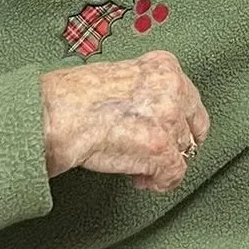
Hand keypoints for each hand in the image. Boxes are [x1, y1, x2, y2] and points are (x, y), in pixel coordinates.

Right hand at [39, 50, 208, 193]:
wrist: (56, 114)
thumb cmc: (73, 98)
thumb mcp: (121, 77)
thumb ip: (145, 90)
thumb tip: (151, 114)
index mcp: (163, 66)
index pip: (189, 98)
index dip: (177, 121)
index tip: (166, 133)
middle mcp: (173, 86)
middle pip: (192, 124)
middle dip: (175, 143)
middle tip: (156, 156)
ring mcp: (169, 117)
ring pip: (183, 150)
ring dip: (163, 163)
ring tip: (139, 167)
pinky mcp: (161, 147)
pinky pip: (174, 173)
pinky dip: (159, 182)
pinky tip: (140, 180)